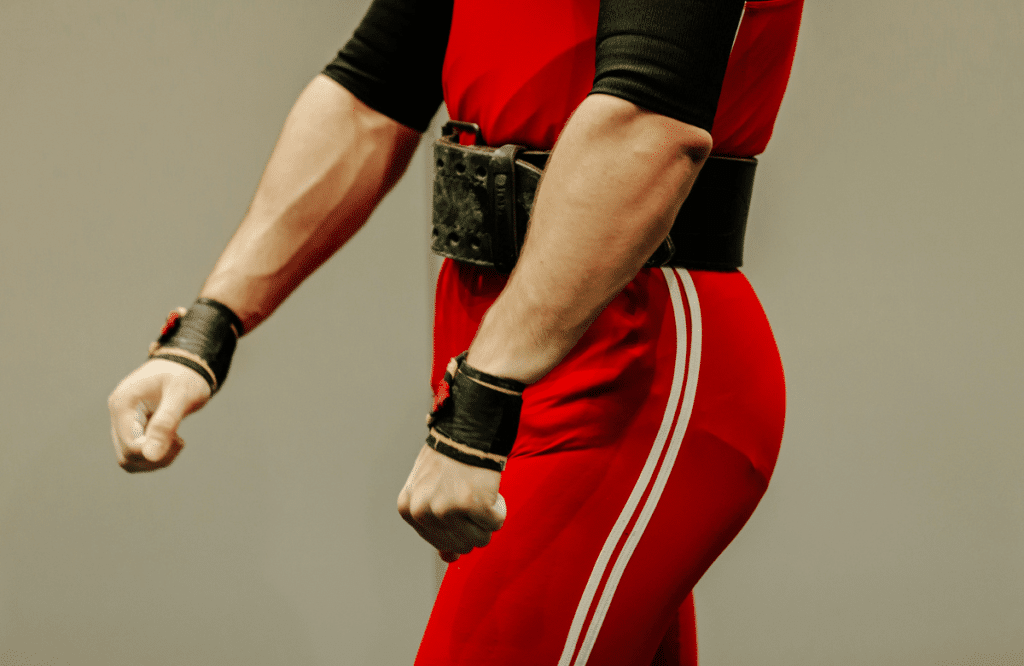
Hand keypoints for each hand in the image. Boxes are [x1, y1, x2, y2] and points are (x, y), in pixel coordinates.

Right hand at [107, 358, 211, 471]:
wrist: (188, 365)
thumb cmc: (187, 376)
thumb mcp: (181, 396)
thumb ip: (165, 424)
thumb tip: (151, 456)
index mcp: (123, 403)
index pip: (129, 446)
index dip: (153, 452)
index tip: (179, 441)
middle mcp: (118, 413)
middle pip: (126, 456)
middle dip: (156, 457)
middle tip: (180, 442)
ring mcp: (123, 421)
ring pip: (129, 459)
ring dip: (156, 459)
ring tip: (176, 440)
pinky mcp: (132, 427)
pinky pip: (137, 453)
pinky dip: (156, 455)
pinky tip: (172, 439)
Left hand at [397, 444, 505, 562]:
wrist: (465, 432)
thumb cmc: (448, 461)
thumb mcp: (428, 491)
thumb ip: (435, 525)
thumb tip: (450, 557)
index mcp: (408, 510)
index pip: (440, 543)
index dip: (457, 527)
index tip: (459, 505)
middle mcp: (423, 512)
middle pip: (462, 545)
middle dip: (474, 526)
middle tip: (472, 498)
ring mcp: (446, 509)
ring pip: (481, 539)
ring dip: (487, 520)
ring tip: (480, 495)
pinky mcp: (472, 504)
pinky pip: (496, 523)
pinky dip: (499, 510)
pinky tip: (490, 491)